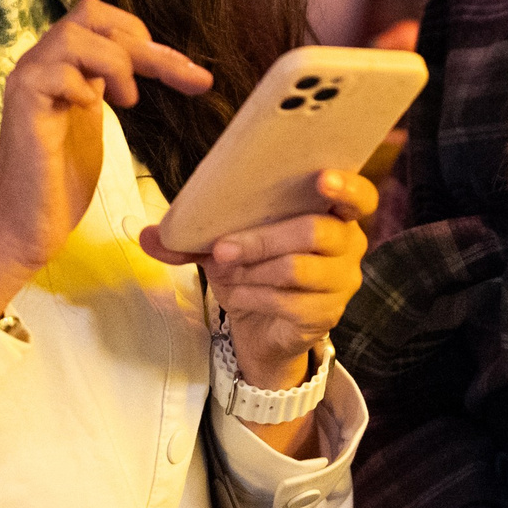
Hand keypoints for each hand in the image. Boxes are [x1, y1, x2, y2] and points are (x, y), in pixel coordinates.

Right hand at [0, 0, 209, 314]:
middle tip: (181, 78)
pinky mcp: (22, 107)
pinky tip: (94, 110)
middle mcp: (40, 64)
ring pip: (73, 34)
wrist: (25, 228)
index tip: (182, 72)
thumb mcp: (93, 123)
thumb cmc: (60, 182)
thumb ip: (106, 87)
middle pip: (90, 13)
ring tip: (128, 101)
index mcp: (61, 66)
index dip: (143, 35)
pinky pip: (54, 71)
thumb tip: (139, 62)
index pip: (101, 20)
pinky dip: (83, 86)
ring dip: (115, 61)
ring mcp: (27, 82)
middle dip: (144, 42)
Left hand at [140, 169, 376, 384]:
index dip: (347, 185)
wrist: (259, 329)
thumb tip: (145, 234)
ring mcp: (341, 283)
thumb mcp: (222, 246)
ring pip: (297, 268)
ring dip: (252, 270)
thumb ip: (189, 237)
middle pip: (315, 232)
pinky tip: (236, 295)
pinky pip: (288, 301)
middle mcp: (349, 245)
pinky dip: (253, 296)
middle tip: (222, 249)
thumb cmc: (252, 271)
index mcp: (332, 214)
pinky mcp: (326, 315)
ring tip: (227, 273)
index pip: (361, 196)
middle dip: (262, 239)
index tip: (321, 178)